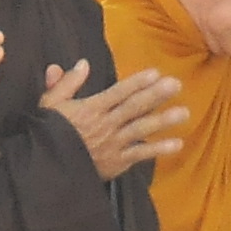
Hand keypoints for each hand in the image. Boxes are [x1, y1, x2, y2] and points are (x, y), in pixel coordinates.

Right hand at [39, 60, 186, 174]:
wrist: (46, 167)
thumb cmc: (48, 132)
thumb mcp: (50, 104)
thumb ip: (66, 83)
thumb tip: (83, 63)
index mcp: (90, 109)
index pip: (117, 93)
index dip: (136, 83)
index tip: (155, 73)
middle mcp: (106, 124)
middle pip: (134, 108)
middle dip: (155, 95)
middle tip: (176, 84)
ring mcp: (114, 144)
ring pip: (141, 129)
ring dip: (163, 121)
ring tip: (184, 112)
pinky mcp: (118, 161)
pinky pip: (140, 154)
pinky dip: (159, 150)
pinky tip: (178, 144)